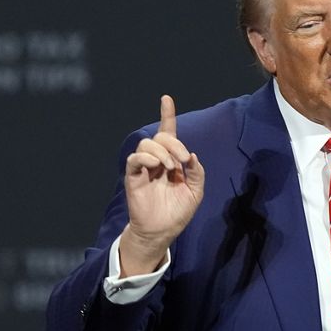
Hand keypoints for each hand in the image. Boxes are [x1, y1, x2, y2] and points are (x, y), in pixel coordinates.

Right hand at [118, 95, 204, 275]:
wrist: (162, 231)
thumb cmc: (178, 212)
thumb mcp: (196, 192)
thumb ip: (197, 173)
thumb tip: (192, 156)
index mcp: (172, 161)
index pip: (168, 133)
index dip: (167, 115)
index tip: (166, 99)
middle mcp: (157, 160)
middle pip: (160, 136)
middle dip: (174, 143)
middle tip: (183, 160)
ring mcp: (144, 168)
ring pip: (147, 144)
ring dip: (162, 152)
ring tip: (169, 168)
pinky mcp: (133, 177)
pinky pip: (135, 159)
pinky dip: (146, 158)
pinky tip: (156, 166)